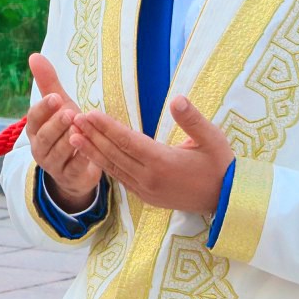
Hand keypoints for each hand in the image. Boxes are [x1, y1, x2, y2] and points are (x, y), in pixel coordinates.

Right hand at [26, 53, 102, 210]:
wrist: (74, 168)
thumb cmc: (65, 131)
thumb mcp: (59, 107)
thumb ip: (48, 83)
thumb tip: (34, 55)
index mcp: (36, 130)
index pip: (34, 118)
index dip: (44, 109)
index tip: (56, 98)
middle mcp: (40, 148)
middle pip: (45, 137)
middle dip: (56, 125)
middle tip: (70, 113)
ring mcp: (53, 165)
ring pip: (58, 153)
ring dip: (69, 142)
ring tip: (80, 131)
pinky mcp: (70, 178)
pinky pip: (75, 170)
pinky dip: (82, 160)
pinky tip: (91, 151)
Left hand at [66, 95, 235, 218]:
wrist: (227, 199)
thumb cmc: (220, 165)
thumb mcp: (212, 138)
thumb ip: (192, 119)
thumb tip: (176, 99)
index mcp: (163, 162)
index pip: (128, 141)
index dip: (107, 127)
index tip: (89, 113)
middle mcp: (150, 178)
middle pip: (114, 154)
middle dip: (92, 135)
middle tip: (72, 118)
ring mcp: (146, 190)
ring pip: (113, 168)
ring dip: (91, 151)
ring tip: (72, 135)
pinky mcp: (146, 196)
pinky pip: (119, 178)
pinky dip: (103, 164)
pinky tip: (91, 154)